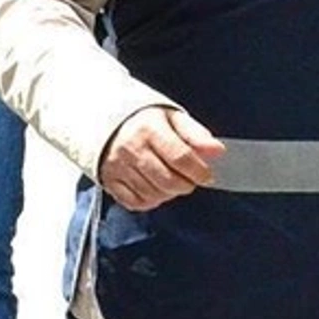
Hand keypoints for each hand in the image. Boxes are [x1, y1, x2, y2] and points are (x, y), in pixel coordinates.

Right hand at [99, 106, 226, 211]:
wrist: (101, 116)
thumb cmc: (143, 118)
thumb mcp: (172, 117)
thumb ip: (196, 134)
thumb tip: (217, 151)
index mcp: (149, 128)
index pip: (180, 158)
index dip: (199, 171)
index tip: (207, 176)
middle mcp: (131, 148)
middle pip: (168, 180)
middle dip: (187, 184)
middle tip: (191, 179)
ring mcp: (117, 166)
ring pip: (153, 194)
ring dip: (170, 193)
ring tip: (173, 181)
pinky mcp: (108, 180)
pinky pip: (134, 202)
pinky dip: (150, 201)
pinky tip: (156, 189)